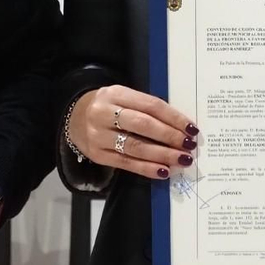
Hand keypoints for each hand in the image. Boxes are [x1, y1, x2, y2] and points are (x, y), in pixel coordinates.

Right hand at [68, 85, 196, 179]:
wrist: (73, 118)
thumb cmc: (109, 108)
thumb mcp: (124, 97)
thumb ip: (147, 108)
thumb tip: (181, 127)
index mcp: (116, 93)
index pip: (150, 105)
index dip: (174, 118)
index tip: (192, 129)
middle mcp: (104, 113)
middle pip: (143, 125)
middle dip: (170, 137)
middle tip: (189, 145)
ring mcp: (98, 135)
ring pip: (135, 146)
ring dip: (162, 155)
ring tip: (181, 159)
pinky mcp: (97, 155)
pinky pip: (126, 163)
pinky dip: (147, 168)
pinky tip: (164, 171)